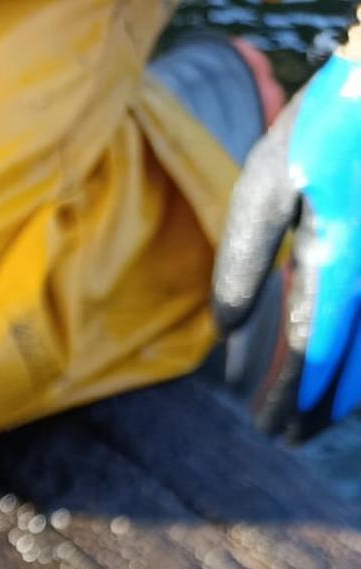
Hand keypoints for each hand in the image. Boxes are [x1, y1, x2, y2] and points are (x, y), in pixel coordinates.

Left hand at [213, 37, 360, 438]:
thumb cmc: (326, 124)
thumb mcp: (267, 182)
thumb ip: (242, 258)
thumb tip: (225, 331)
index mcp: (336, 259)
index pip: (306, 351)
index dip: (285, 397)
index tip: (264, 428)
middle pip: (350, 368)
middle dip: (318, 410)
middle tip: (289, 439)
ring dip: (348, 396)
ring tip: (319, 419)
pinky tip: (348, 377)